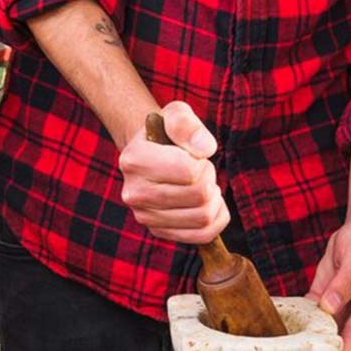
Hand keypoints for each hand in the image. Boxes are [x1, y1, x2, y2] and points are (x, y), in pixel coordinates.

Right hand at [118, 100, 228, 243]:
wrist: (149, 154)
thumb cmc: (166, 134)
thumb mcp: (176, 114)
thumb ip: (187, 125)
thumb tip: (204, 149)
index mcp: (134, 160)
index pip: (189, 173)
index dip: (203, 162)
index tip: (194, 156)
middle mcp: (134, 193)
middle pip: (199, 196)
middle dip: (209, 179)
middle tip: (200, 170)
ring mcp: (144, 215)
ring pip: (203, 217)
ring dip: (213, 199)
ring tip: (201, 185)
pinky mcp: (158, 231)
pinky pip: (202, 236)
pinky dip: (216, 219)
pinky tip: (208, 203)